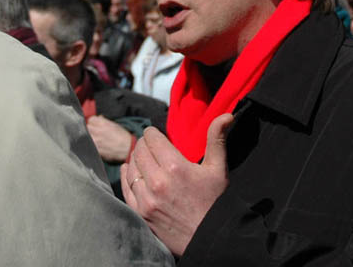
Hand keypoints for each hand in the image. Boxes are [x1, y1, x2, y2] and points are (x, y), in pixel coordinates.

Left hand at [86, 115, 133, 162]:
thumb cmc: (123, 136)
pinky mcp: (97, 150)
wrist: (128, 148)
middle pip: (87, 127)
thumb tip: (98, 118)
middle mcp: (98, 131)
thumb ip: (104, 121)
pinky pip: (90, 146)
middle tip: (95, 132)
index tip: (95, 125)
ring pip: (87, 137)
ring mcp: (96, 141)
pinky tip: (97, 146)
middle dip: (90, 129)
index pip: (91, 119)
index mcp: (103, 123)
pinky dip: (92, 145)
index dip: (93, 122)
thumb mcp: (114, 124)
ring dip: (90, 137)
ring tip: (96, 139)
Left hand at [121, 114, 232, 255]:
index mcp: (175, 167)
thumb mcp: (218, 169)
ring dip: (136, 159)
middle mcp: (157, 181)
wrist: (209, 238)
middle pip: (140, 150)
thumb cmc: (215, 202)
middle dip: (144, 144)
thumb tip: (227, 114)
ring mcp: (146, 199)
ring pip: (132, 167)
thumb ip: (217, 138)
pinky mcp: (140, 212)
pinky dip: (127, 175)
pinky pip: (125, 187)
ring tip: (144, 158)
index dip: (153, 133)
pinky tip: (130, 170)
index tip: (155, 134)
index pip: (152, 138)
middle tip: (150, 145)